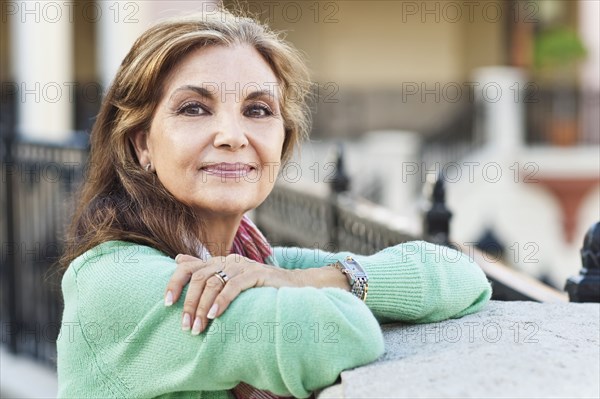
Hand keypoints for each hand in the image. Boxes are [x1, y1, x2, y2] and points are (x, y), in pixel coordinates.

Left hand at [164, 253, 298, 334]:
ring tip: (198, 328)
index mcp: (219, 262)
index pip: (189, 267)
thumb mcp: (228, 278)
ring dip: (202, 307)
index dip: (175, 283)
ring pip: (213, 283)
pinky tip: (215, 316)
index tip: (166, 303)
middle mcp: (229, 261)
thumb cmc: (258, 287)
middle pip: (199, 277)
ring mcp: (243, 266)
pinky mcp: (257, 274)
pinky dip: (221, 301)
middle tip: (185, 326)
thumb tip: (177, 258)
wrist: (293, 286)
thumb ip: (204, 269)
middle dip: (189, 303)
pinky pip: (234, 286)